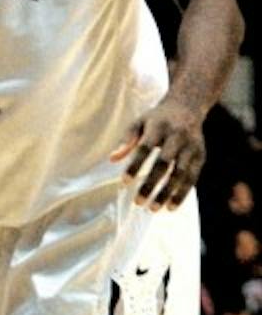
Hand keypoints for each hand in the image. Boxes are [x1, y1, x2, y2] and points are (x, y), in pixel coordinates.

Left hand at [109, 95, 204, 209]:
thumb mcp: (139, 123)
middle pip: (164, 163)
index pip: (145, 147)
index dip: (135, 165)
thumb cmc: (156, 118)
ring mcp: (191, 145)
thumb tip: (112, 159)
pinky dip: (182, 193)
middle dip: (151, 184)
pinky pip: (192, 177)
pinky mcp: (201, 154)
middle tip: (138, 202)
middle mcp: (177, 135)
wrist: (188, 105)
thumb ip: (126, 140)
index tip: (124, 183)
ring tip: (153, 209)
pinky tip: (171, 207)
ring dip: (167, 192)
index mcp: (159, 126)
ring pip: (180, 173)